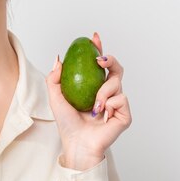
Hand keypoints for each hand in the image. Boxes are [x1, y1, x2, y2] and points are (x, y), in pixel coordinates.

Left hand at [46, 32, 131, 169]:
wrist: (76, 142)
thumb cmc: (67, 123)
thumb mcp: (55, 97)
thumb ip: (54, 77)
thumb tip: (58, 58)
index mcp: (93, 87)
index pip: (98, 65)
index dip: (98, 49)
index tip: (94, 38)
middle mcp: (107, 93)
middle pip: (116, 68)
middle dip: (110, 59)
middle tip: (100, 59)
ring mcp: (117, 103)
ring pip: (117, 83)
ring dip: (103, 92)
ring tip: (94, 106)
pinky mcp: (125, 114)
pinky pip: (121, 98)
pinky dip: (110, 104)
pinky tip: (103, 115)